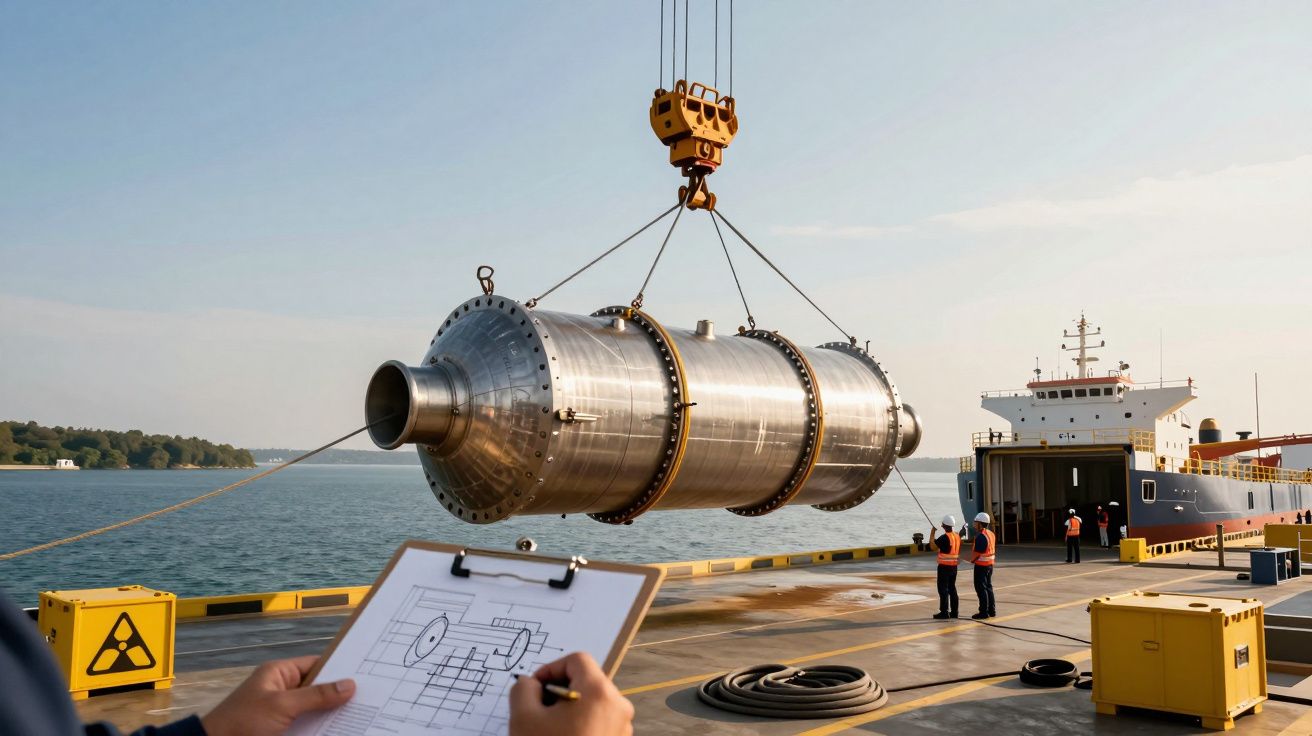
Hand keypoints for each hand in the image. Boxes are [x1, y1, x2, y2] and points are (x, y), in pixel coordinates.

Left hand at [202, 655, 354, 735]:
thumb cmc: (242, 721)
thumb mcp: (282, 705)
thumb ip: (316, 696)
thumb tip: (348, 685)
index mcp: (279, 673)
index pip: (316, 664)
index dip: (339, 669)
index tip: (364, 673)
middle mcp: (282, 689)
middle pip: (318, 688)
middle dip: (338, 694)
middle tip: (366, 697)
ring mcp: (281, 711)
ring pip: (314, 709)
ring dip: (330, 714)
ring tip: (359, 715)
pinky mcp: (282, 729)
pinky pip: (307, 725)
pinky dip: (320, 728)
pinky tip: (338, 729)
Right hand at [509, 652, 633, 735]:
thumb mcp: (524, 717)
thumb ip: (524, 688)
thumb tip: (529, 683)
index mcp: (599, 692)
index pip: (577, 660)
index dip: (551, 668)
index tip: (535, 688)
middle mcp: (618, 706)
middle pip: (587, 681)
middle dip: (560, 691)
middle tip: (539, 711)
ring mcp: (622, 727)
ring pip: (592, 703)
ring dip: (569, 709)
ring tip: (549, 730)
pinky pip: (599, 721)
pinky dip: (580, 724)